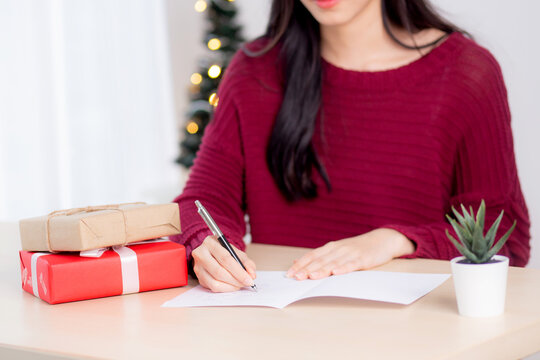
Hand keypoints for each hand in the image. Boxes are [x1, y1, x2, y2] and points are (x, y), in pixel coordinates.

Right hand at [192, 236, 256, 291]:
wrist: (211, 252)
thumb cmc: (224, 251)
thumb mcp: (236, 252)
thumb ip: (246, 262)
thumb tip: (252, 275)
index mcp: (210, 243)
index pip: (225, 259)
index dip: (239, 271)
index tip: (249, 279)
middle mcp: (200, 254)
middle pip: (218, 271)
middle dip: (236, 280)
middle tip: (247, 283)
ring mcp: (197, 267)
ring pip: (215, 282)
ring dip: (231, 286)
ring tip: (240, 285)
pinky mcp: (199, 278)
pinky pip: (212, 288)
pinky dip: (225, 289)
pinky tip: (233, 286)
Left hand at [286, 228, 414, 279]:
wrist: (382, 240)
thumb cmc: (357, 249)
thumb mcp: (337, 251)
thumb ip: (319, 257)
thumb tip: (298, 262)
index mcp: (331, 247)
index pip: (312, 256)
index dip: (300, 264)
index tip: (289, 274)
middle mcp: (338, 249)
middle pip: (320, 260)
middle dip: (307, 269)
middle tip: (296, 278)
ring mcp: (350, 253)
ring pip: (333, 263)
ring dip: (322, 270)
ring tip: (311, 276)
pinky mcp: (363, 259)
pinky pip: (352, 264)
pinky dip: (343, 268)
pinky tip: (336, 273)